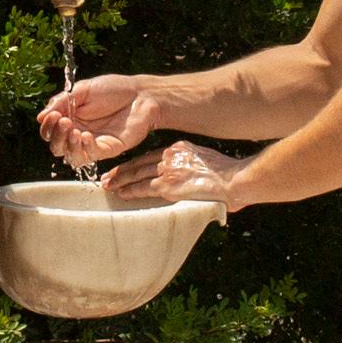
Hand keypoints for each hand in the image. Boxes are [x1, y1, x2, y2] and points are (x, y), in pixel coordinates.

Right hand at [39, 72, 166, 169]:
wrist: (142, 94)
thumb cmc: (114, 89)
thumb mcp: (83, 90)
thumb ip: (62, 102)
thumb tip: (41, 116)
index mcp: (71, 119)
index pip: (51, 131)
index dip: (47, 127)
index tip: (53, 114)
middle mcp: (79, 134)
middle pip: (57, 147)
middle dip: (55, 136)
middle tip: (63, 122)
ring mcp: (93, 143)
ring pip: (71, 156)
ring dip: (67, 145)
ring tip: (73, 129)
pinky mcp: (108, 149)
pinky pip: (91, 155)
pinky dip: (85, 147)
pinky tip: (86, 135)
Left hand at [106, 141, 245, 210]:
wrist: (233, 179)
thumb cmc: (228, 175)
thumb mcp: (208, 163)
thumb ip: (197, 170)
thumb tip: (195, 181)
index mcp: (179, 149)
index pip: (151, 156)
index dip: (137, 163)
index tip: (126, 168)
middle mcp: (170, 156)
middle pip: (140, 163)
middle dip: (123, 171)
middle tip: (108, 177)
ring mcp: (168, 170)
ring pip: (137, 175)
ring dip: (121, 181)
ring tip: (108, 186)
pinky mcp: (168, 186)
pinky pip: (143, 188)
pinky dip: (130, 191)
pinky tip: (121, 194)